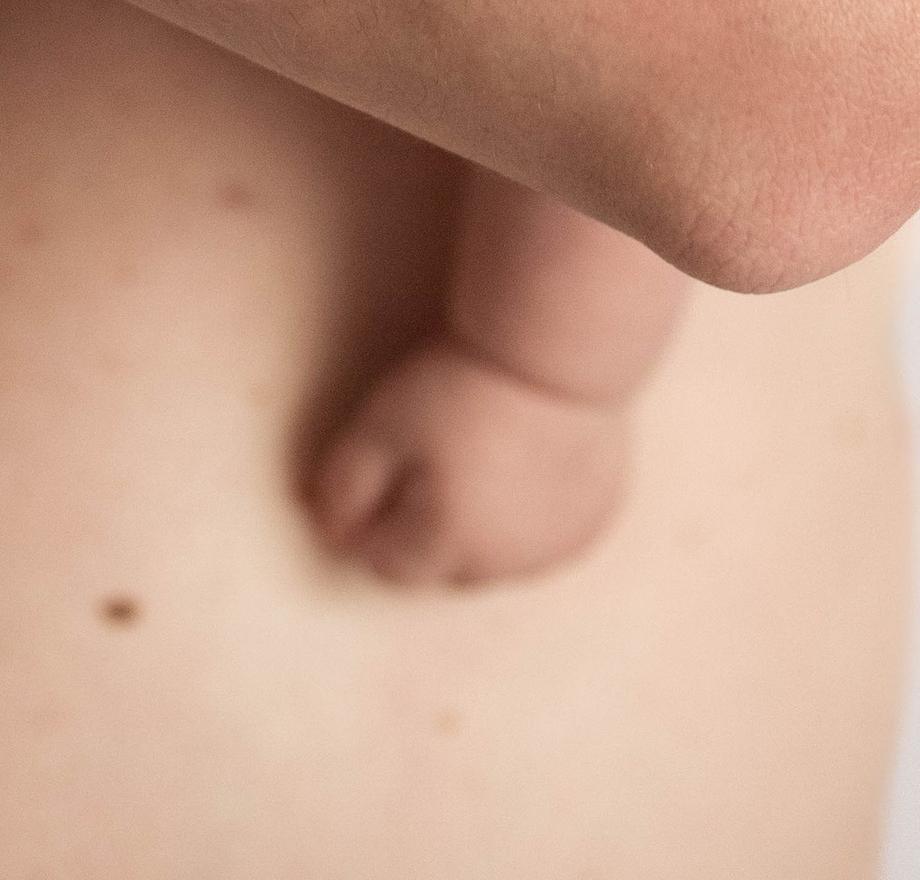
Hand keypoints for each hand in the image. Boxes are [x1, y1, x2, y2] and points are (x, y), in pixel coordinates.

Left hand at [307, 336, 640, 587]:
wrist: (558, 351)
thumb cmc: (462, 385)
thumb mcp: (380, 426)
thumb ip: (344, 487)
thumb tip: (327, 531)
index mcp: (445, 547)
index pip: (384, 561)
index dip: (371, 515)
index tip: (381, 462)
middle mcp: (502, 568)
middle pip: (441, 567)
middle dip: (424, 528)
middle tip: (432, 452)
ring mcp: (553, 551)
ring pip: (495, 559)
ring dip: (480, 527)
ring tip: (480, 453)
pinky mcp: (591, 525)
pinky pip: (545, 538)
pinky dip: (529, 515)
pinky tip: (525, 461)